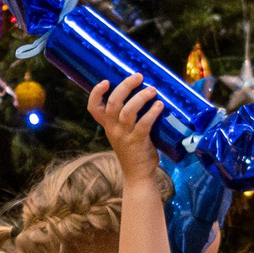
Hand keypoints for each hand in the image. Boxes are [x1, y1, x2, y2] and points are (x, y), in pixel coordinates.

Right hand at [88, 77, 163, 191]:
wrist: (137, 175)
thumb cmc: (134, 149)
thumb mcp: (123, 132)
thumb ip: (126, 117)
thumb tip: (142, 91)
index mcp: (107, 125)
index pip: (93, 108)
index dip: (96, 93)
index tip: (105, 81)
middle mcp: (113, 129)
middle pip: (113, 103)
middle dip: (126, 86)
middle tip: (138, 76)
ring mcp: (124, 136)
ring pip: (128, 111)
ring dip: (141, 97)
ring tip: (152, 90)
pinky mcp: (138, 142)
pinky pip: (144, 124)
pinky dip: (152, 112)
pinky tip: (159, 105)